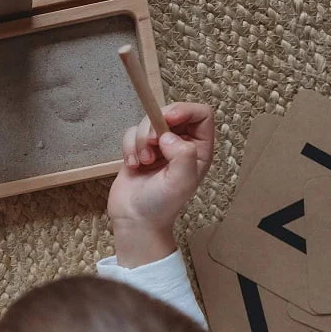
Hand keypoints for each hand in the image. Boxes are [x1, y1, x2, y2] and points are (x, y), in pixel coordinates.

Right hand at [107, 102, 214, 266]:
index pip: (202, 114)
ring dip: (140, 139)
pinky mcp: (139, 149)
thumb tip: (167, 136)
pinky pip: (131, 133)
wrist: (136, 221)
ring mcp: (159, 146)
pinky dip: (128, 147)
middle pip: (171, 112)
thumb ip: (183, 154)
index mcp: (199, 150)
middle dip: (155, 124)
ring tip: (143, 162)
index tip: (167, 121)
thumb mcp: (181, 181)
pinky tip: (133, 165)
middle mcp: (181, 144)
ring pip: (148, 121)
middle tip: (149, 142)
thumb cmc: (162, 206)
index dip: (185, 110)